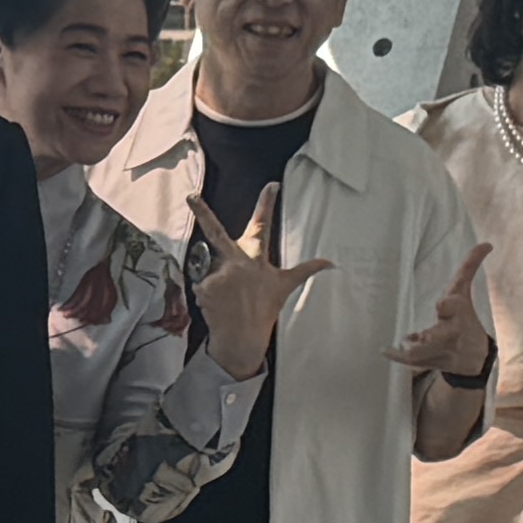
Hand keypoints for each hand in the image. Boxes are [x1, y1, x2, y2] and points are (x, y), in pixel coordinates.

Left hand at [183, 180, 326, 376]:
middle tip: (191, 196)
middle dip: (203, 212)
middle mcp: (237, 262)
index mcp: (256, 258)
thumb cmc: (264, 309)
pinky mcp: (205, 286)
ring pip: (209, 266)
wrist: (242, 337)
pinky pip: (200, 281)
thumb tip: (331, 263)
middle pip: (217, 232)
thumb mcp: (286, 286)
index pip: (262, 226)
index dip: (267, 204)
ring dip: (215, 278)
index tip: (271, 185)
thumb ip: (306, 270)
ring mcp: (220, 274)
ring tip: (227, 296)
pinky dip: (206, 290)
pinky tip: (217, 303)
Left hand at [386, 239, 497, 390]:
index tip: (441, 305)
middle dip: (433, 337)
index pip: (455, 307)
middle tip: (422, 337)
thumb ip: (470, 267)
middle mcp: (452, 333)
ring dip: (414, 349)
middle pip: (442, 335)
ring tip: (403, 343)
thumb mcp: (464, 292)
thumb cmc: (464, 317)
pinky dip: (398, 357)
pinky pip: (413, 364)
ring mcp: (442, 350)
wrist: (474, 356)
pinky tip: (385, 349)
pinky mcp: (430, 362)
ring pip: (426, 353)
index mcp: (460, 313)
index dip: (448, 307)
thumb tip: (486, 243)